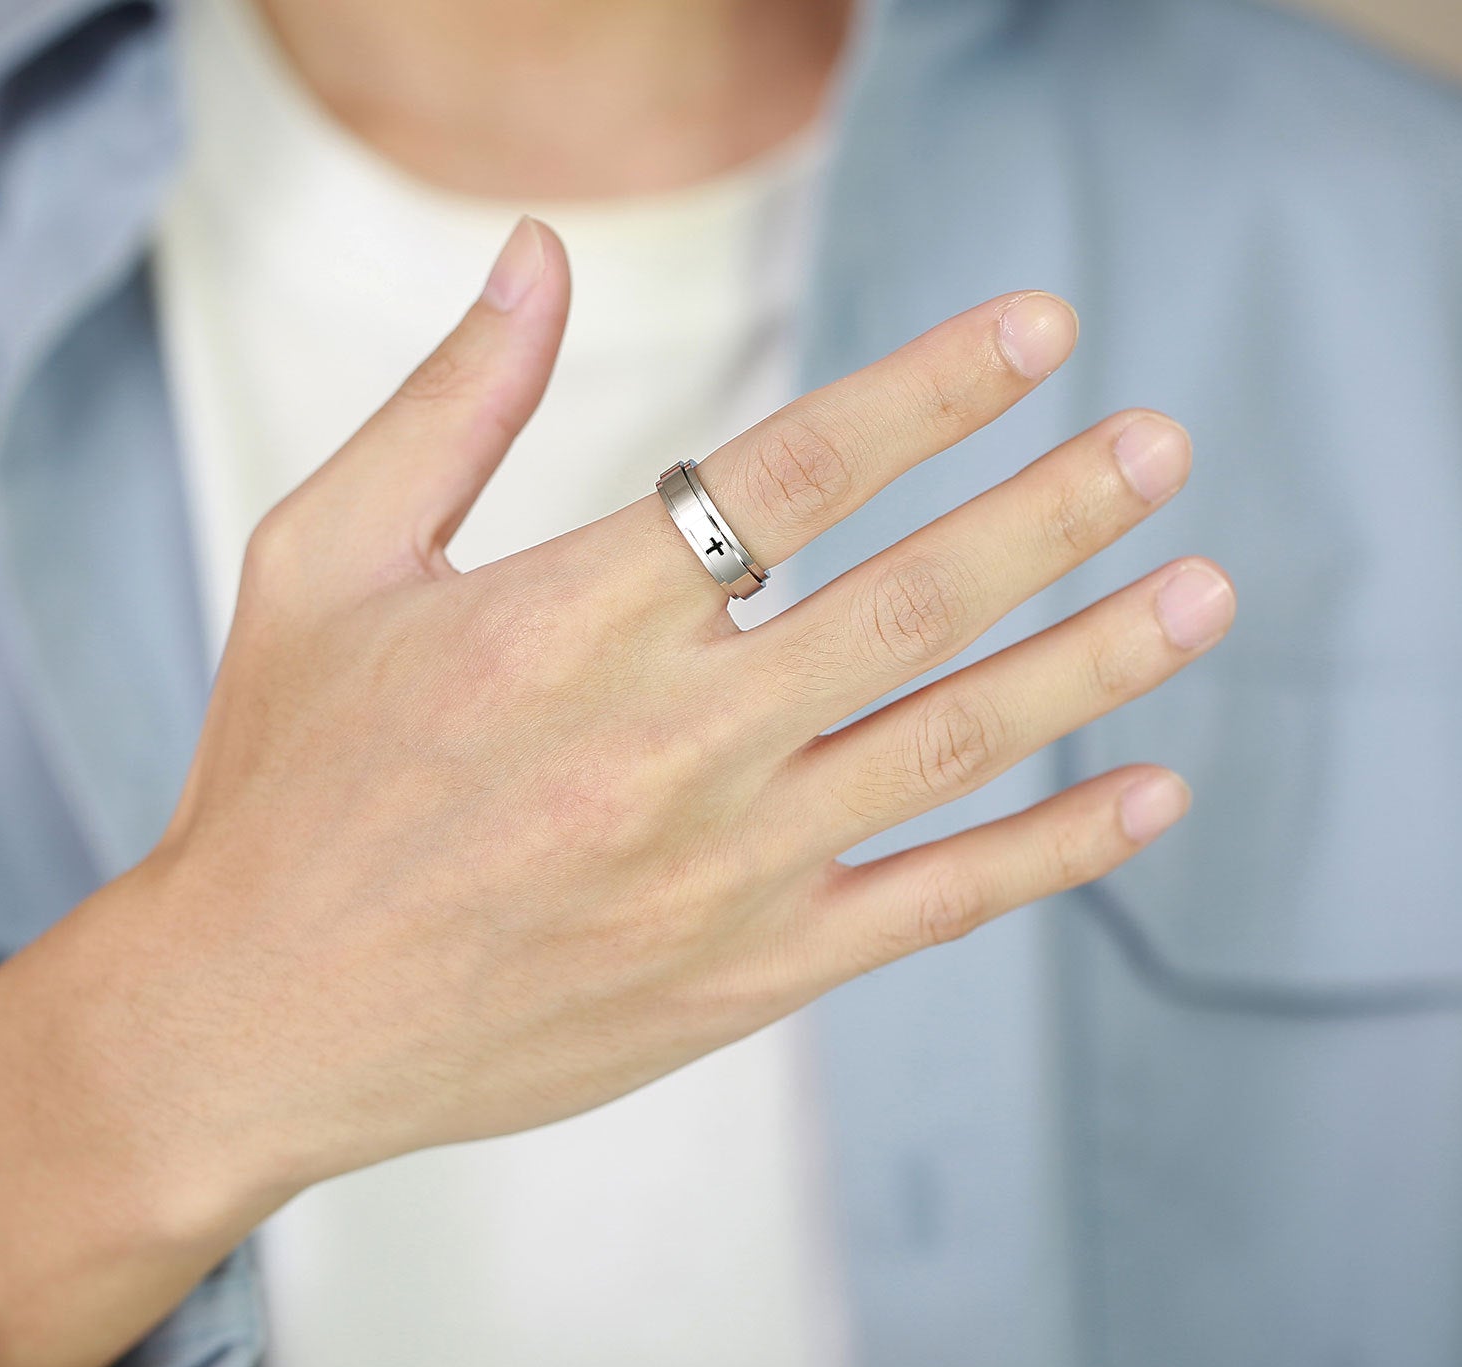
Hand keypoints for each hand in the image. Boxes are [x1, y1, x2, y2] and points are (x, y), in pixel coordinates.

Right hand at [0, 216, 1231, 1366]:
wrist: (257, 1019)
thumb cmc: (282, 784)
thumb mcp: (321, 563)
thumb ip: (446, 406)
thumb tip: (535, 253)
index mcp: (569, 623)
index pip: (795, 472)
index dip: (934, 390)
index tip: (1040, 331)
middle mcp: (669, 744)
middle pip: (912, 600)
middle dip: (1055, 509)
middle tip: (1162, 446)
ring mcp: (724, 872)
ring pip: (952, 746)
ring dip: (1092, 661)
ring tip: (1204, 590)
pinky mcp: (745, 976)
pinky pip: (933, 904)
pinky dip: (1052, 851)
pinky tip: (1149, 795)